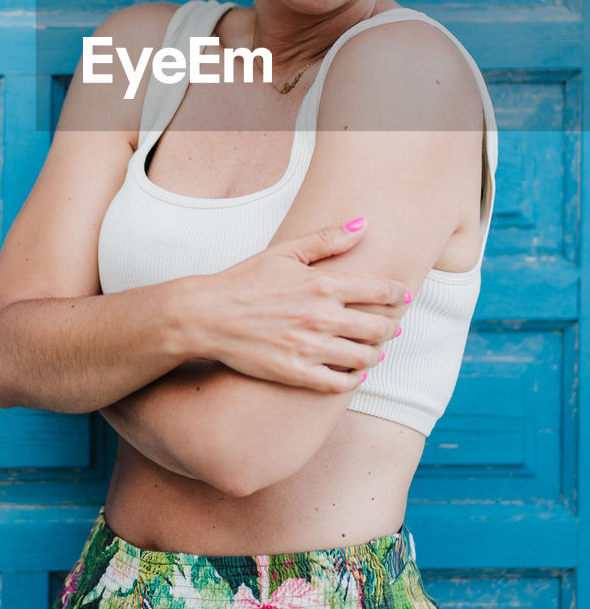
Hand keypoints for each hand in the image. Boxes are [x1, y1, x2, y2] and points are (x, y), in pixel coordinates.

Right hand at [190, 220, 408, 392]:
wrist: (207, 316)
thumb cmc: (245, 280)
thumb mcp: (284, 252)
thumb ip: (326, 239)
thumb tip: (363, 224)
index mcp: (321, 284)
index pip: (378, 290)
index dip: (397, 294)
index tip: (402, 296)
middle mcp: (320, 318)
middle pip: (378, 327)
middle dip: (391, 326)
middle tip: (392, 325)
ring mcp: (309, 348)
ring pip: (364, 357)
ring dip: (376, 353)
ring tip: (373, 349)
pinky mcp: (296, 374)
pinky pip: (340, 383)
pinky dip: (353, 379)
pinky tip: (352, 372)